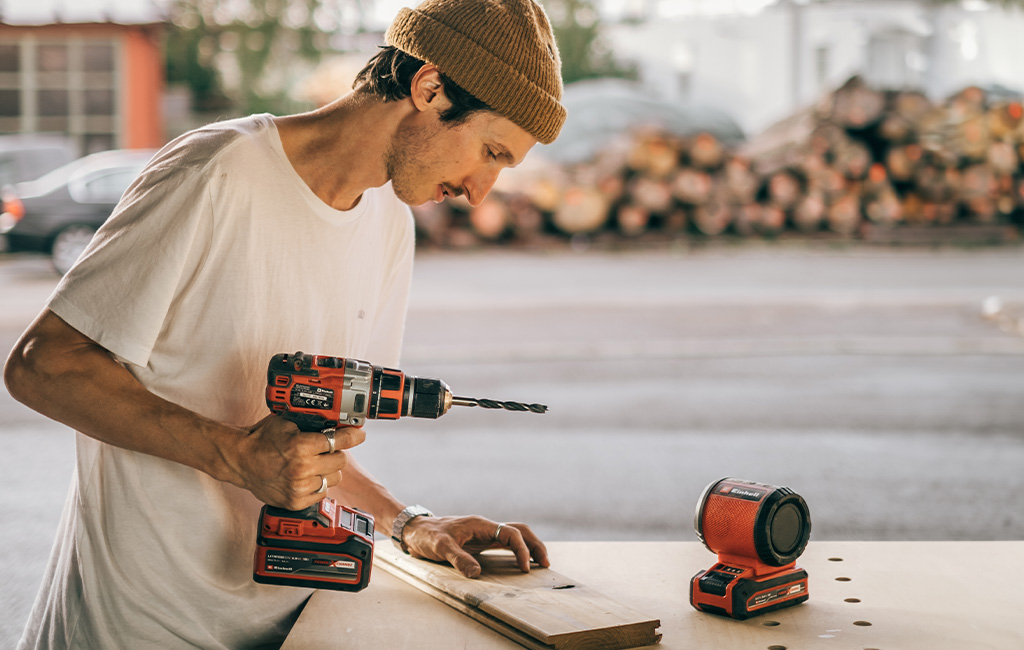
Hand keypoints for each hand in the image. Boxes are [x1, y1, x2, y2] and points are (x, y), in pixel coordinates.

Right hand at [227, 414, 364, 508]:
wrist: (240, 460)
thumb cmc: (262, 439)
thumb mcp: (288, 422)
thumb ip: (313, 423)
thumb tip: (338, 422)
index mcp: (300, 446)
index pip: (338, 441)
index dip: (352, 436)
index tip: (359, 435)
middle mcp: (302, 469)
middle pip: (340, 461)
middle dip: (335, 453)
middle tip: (324, 450)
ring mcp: (299, 488)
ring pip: (334, 479)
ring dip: (328, 470)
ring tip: (313, 464)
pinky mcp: (295, 502)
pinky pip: (322, 493)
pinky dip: (318, 485)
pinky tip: (306, 477)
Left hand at [402, 515, 549, 578]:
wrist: (415, 529)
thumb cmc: (427, 535)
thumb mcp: (440, 547)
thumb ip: (458, 559)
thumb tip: (477, 574)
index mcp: (480, 524)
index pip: (510, 533)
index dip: (522, 549)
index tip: (524, 568)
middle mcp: (485, 527)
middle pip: (519, 530)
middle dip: (535, 545)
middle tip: (545, 564)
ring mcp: (483, 533)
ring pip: (514, 535)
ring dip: (529, 547)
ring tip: (540, 563)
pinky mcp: (479, 541)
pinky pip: (504, 543)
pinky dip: (517, 551)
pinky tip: (520, 563)